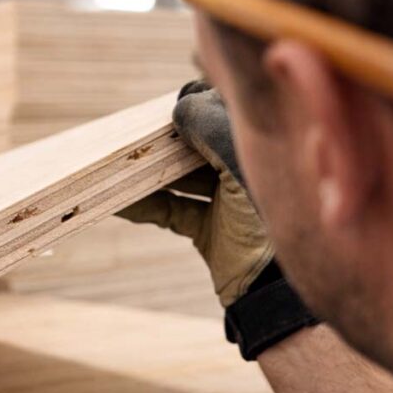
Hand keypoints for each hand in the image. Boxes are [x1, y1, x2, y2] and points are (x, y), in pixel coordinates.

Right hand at [118, 80, 273, 306]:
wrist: (272, 292)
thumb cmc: (266, 222)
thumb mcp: (240, 166)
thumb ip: (213, 128)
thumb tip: (181, 105)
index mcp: (266, 151)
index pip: (229, 112)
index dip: (201, 101)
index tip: (175, 101)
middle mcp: (248, 172)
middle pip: (201, 142)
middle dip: (171, 135)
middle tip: (142, 128)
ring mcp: (228, 202)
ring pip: (182, 175)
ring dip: (152, 170)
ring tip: (122, 161)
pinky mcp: (210, 231)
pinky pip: (172, 210)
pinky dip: (146, 206)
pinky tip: (120, 201)